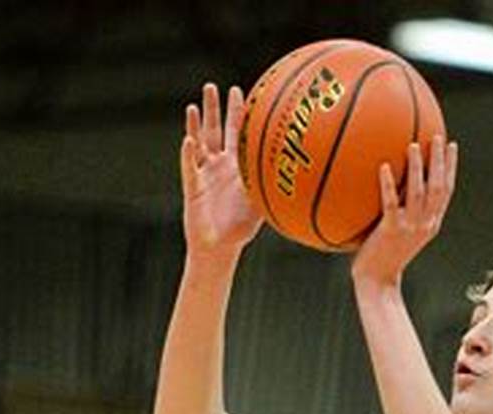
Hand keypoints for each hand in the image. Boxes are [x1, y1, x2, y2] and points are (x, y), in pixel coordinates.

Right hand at [181, 83, 263, 258]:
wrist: (220, 247)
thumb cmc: (241, 228)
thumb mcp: (263, 205)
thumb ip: (277, 191)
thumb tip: (304, 179)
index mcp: (237, 166)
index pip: (238, 134)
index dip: (240, 114)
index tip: (242, 91)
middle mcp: (219, 165)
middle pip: (215, 130)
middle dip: (215, 109)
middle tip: (215, 86)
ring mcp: (204, 173)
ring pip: (198, 143)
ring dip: (196, 124)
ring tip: (194, 105)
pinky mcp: (193, 186)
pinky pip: (189, 167)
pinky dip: (188, 154)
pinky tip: (188, 140)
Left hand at [351, 135, 457, 285]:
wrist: (378, 281)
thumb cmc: (383, 257)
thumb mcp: (400, 233)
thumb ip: (402, 211)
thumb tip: (391, 184)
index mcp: (431, 223)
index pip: (447, 191)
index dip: (450, 167)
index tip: (451, 145)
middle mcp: (426, 223)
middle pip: (439, 187)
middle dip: (440, 161)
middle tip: (437, 137)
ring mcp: (410, 227)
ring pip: (420, 192)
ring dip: (418, 167)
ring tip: (412, 145)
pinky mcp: (392, 230)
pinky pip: (391, 203)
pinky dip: (388, 184)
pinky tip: (382, 166)